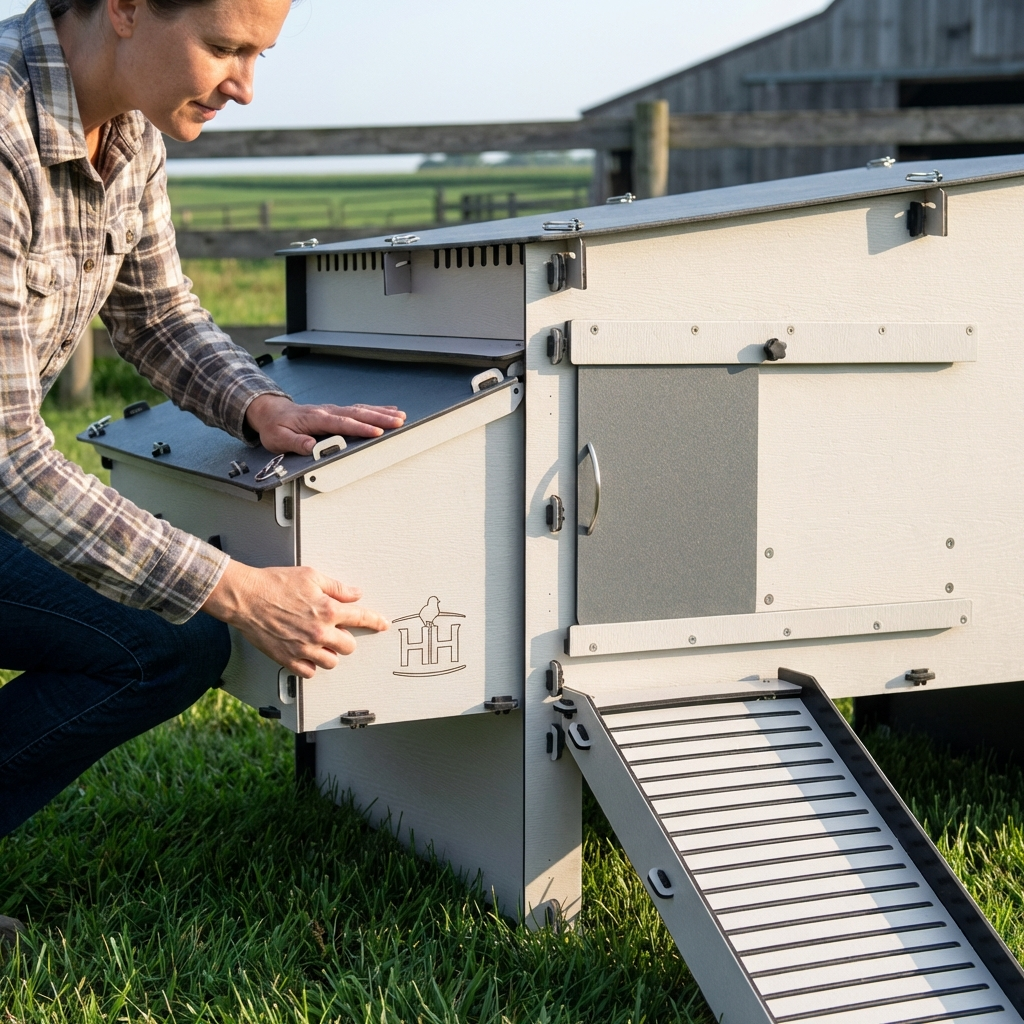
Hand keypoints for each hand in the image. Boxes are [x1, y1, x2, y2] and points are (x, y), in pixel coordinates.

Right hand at [201, 560, 388, 676]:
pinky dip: (311, 665)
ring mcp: (303, 648)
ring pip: (331, 662)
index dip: (375, 622)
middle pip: (349, 646)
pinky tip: (306, 653)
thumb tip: (355, 594)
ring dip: (329, 653)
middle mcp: (319, 632)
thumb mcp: (311, 576)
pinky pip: (309, 672)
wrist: (246, 597)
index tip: (382, 625)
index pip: (362, 619)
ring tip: (319, 641)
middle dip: (345, 638)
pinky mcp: (287, 659)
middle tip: (335, 630)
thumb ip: (337, 588)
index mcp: (328, 610)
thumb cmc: (274, 583)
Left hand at [246, 394, 405, 455]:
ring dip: (381, 412)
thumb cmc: (275, 426)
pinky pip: (358, 409)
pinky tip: (388, 410)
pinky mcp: (336, 412)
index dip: (360, 428)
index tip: (376, 431)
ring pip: (361, 409)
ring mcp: (332, 410)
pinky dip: (375, 409)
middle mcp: (326, 411)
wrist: (269, 411)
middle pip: (357, 413)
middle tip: (398, 422)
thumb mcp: (278, 438)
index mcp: (314, 418)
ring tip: (400, 416)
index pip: (341, 423)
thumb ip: (296, 442)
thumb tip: (312, 446)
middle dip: (379, 417)